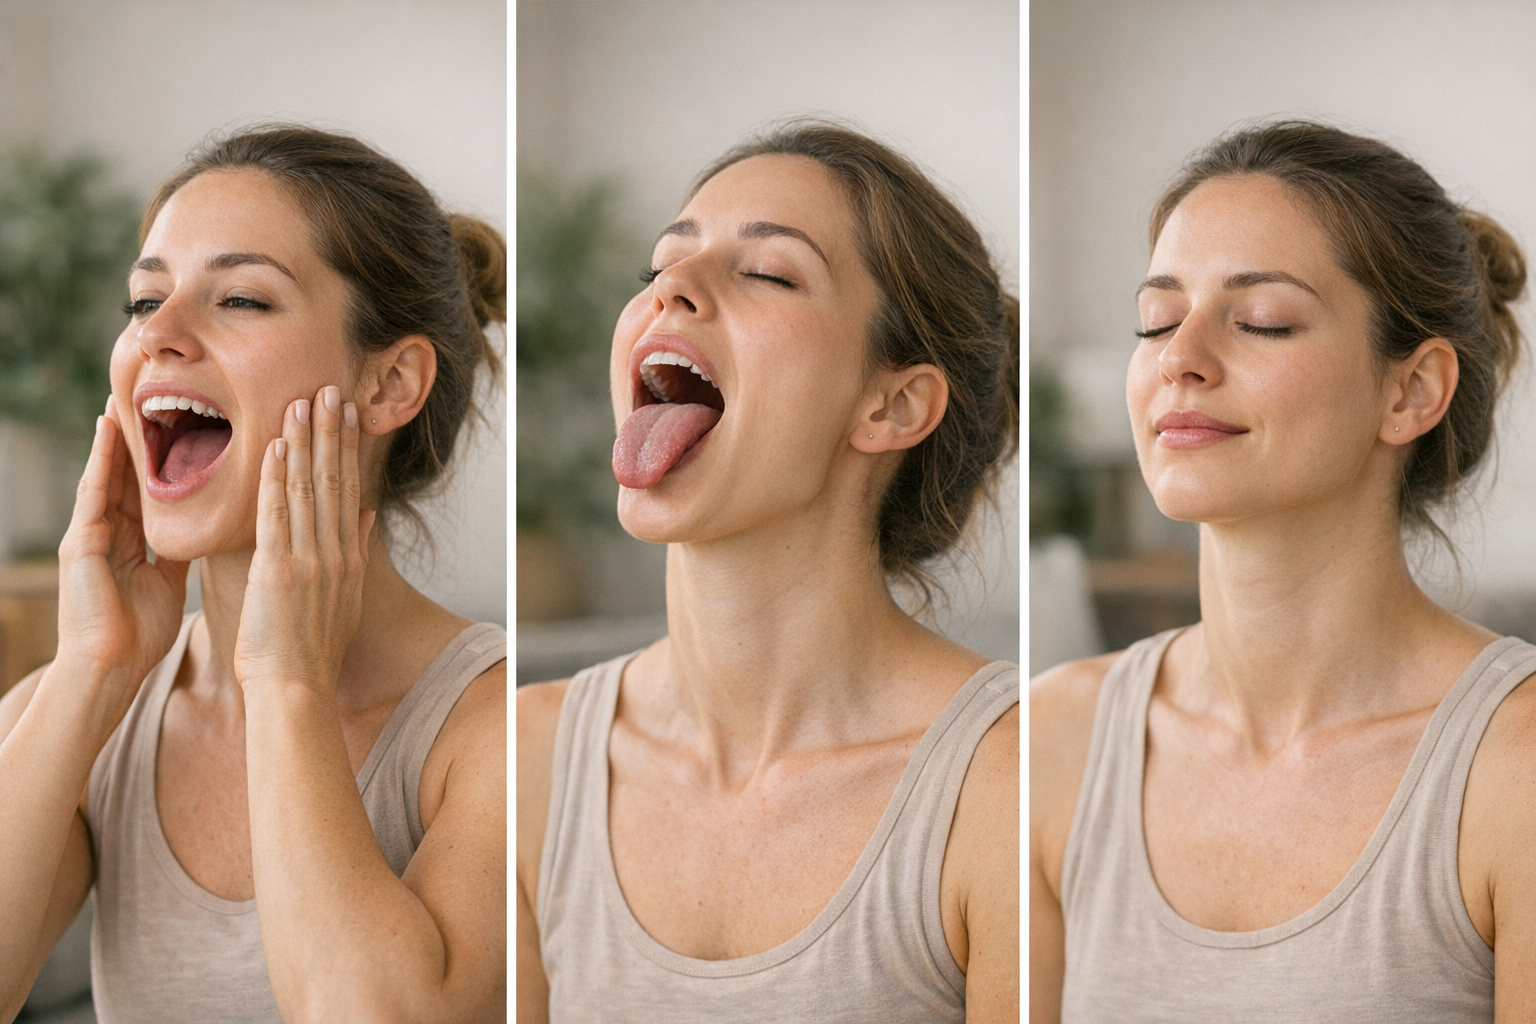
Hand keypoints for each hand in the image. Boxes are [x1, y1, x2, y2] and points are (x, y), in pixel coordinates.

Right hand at [53, 396, 188, 729]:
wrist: (108, 670)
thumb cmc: (138, 636)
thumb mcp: (168, 583)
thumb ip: (179, 554)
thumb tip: (207, 532)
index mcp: (134, 543)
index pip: (154, 489)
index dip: (169, 457)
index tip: (191, 423)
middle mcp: (111, 532)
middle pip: (131, 473)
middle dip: (145, 437)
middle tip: (159, 394)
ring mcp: (92, 533)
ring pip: (111, 473)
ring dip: (120, 435)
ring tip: (128, 394)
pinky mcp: (80, 541)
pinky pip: (93, 491)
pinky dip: (101, 459)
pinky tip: (108, 429)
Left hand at [233, 385, 374, 696]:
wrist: (295, 687)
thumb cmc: (311, 651)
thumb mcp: (344, 599)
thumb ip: (355, 552)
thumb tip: (364, 514)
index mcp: (348, 557)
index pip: (349, 489)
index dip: (347, 448)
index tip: (346, 412)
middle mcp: (334, 552)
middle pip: (334, 480)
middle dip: (331, 432)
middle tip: (330, 389)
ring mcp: (309, 559)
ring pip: (308, 489)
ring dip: (305, 443)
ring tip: (303, 402)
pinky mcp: (279, 569)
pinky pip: (277, 515)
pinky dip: (277, 479)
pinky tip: (276, 447)